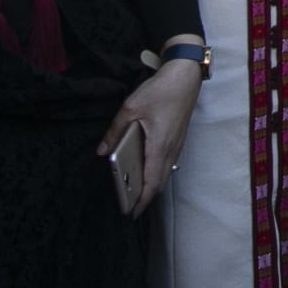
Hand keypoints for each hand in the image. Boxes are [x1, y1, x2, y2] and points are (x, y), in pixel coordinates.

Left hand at [97, 58, 201, 214]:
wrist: (185, 75)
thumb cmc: (160, 90)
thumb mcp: (130, 108)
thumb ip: (115, 131)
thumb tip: (102, 152)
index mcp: (159, 146)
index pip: (152, 182)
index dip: (142, 200)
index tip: (131, 213)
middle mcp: (171, 149)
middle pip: (160, 182)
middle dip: (146, 197)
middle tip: (130, 205)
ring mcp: (177, 144)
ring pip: (165, 173)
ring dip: (152, 185)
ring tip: (135, 191)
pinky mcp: (178, 138)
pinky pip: (168, 162)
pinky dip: (157, 172)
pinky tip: (145, 169)